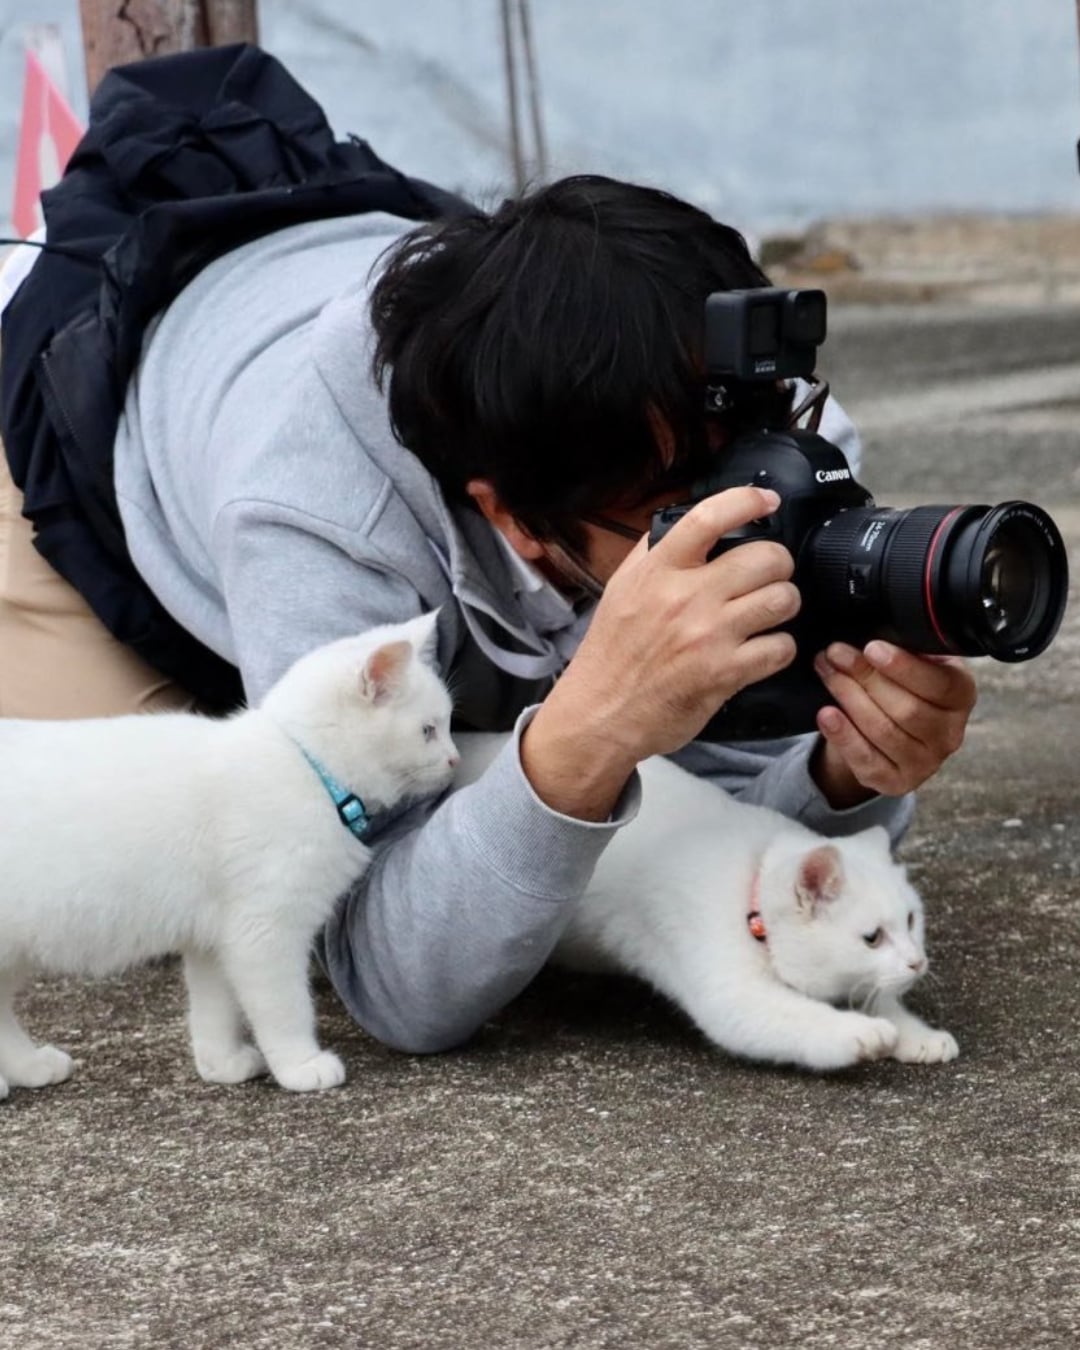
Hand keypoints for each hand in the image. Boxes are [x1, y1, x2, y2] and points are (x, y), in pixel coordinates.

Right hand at [522, 486, 799, 816]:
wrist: (601, 713)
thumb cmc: (612, 654)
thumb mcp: (621, 589)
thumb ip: (653, 553)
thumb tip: (687, 523)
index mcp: (658, 571)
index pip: (709, 517)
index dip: (747, 500)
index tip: (767, 501)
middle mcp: (685, 598)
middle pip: (766, 558)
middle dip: (777, 565)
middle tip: (768, 577)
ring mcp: (708, 636)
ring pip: (783, 599)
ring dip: (783, 605)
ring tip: (767, 613)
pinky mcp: (725, 673)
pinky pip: (780, 648)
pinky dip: (779, 648)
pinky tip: (762, 650)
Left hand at [811, 640, 976, 805]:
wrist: (883, 733)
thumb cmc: (900, 688)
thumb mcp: (912, 665)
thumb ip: (906, 650)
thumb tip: (874, 629)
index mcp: (961, 696)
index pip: (940, 684)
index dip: (905, 667)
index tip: (872, 647)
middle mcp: (949, 733)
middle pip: (907, 708)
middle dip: (865, 677)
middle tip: (835, 653)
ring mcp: (925, 762)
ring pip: (884, 731)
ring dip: (849, 698)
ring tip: (827, 672)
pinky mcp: (896, 781)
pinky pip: (867, 760)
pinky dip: (844, 735)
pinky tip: (826, 714)